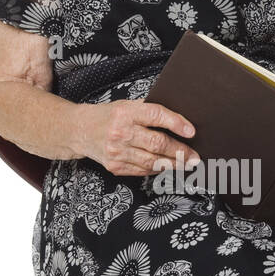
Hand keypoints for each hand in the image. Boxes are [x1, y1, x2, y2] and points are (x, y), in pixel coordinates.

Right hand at [74, 98, 200, 177]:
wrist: (80, 130)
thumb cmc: (108, 116)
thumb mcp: (127, 105)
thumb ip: (149, 112)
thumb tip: (180, 122)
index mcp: (126, 112)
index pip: (156, 116)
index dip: (176, 123)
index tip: (191, 131)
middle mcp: (120, 132)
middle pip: (157, 144)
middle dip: (180, 151)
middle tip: (194, 156)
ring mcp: (117, 152)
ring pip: (152, 162)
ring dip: (173, 164)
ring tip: (186, 164)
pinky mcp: (115, 166)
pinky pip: (142, 171)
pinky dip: (157, 169)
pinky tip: (167, 167)